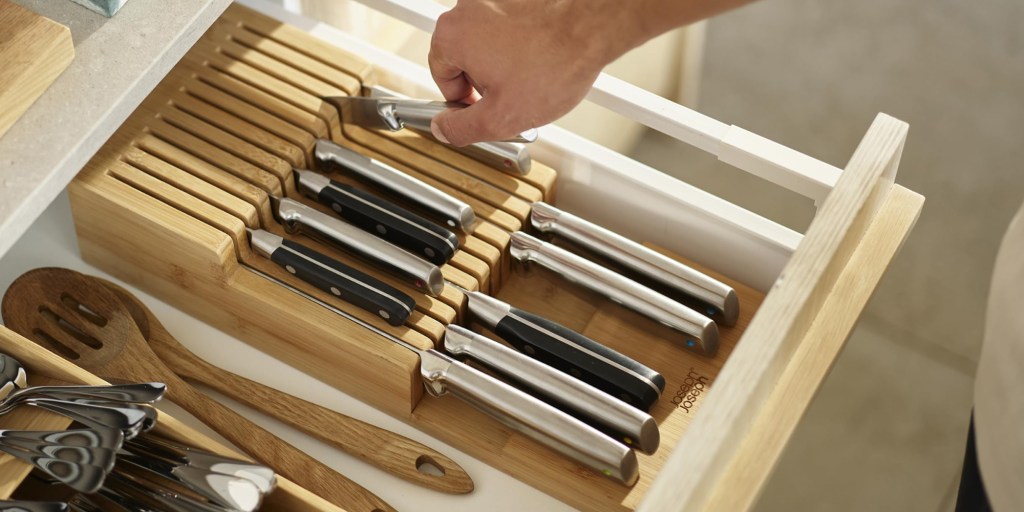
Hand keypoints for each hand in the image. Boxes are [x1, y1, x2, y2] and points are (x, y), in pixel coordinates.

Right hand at [428, 0, 638, 146]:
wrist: (594, 28)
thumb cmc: (555, 64)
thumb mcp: (501, 117)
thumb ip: (462, 129)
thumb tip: (443, 130)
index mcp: (452, 35)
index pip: (440, 76)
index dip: (463, 102)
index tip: (483, 109)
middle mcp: (468, 8)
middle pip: (463, 57)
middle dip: (485, 81)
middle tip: (512, 96)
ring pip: (487, 42)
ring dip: (504, 63)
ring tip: (532, 77)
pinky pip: (509, 26)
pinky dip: (521, 44)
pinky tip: (540, 59)